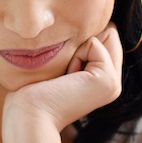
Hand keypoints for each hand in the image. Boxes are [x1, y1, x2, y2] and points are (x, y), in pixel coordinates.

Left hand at [2, 23, 123, 133]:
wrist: (28, 117)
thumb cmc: (30, 93)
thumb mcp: (56, 65)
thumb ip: (74, 48)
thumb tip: (84, 25)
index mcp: (102, 80)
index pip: (102, 35)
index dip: (78, 42)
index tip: (61, 71)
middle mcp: (113, 82)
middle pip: (108, 32)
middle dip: (81, 42)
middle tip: (64, 74)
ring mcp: (113, 83)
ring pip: (105, 33)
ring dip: (77, 49)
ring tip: (65, 76)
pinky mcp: (108, 80)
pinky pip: (94, 43)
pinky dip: (75, 55)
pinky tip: (67, 79)